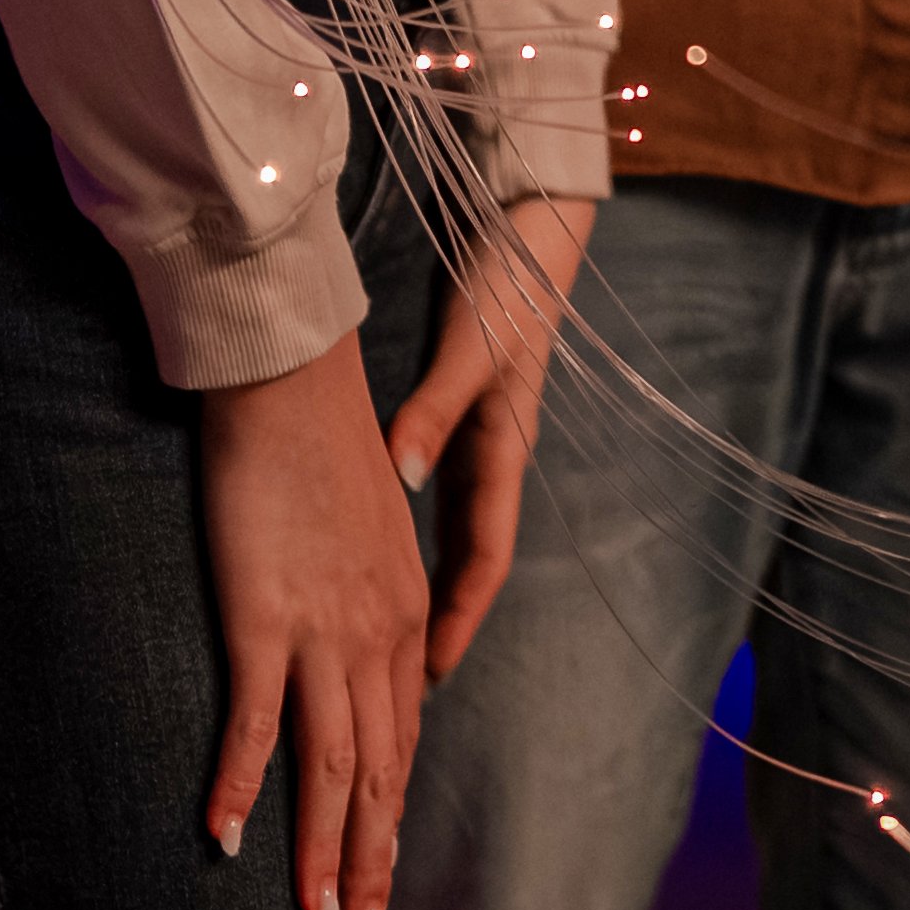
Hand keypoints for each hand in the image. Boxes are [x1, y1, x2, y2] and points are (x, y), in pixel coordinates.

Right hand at [196, 337, 431, 909]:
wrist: (292, 379)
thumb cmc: (322, 449)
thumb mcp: (371, 536)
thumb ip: (373, 601)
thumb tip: (368, 655)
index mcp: (407, 616)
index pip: (403, 740)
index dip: (391, 815)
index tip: (382, 876)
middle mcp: (381, 634)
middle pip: (381, 771)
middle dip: (372, 859)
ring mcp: (325, 629)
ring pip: (334, 763)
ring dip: (324, 849)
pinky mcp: (264, 616)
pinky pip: (255, 720)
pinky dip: (242, 784)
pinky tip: (227, 836)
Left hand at [387, 195, 594, 683]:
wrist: (523, 227)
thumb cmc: (504, 286)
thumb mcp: (468, 351)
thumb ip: (434, 410)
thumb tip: (402, 476)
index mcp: (503, 447)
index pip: (485, 555)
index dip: (462, 616)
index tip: (432, 672)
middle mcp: (492, 450)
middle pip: (467, 555)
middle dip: (442, 618)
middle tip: (405, 682)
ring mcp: (477, 432)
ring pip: (450, 527)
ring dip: (428, 580)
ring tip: (392, 632)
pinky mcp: (457, 408)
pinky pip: (435, 489)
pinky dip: (413, 528)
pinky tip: (386, 545)